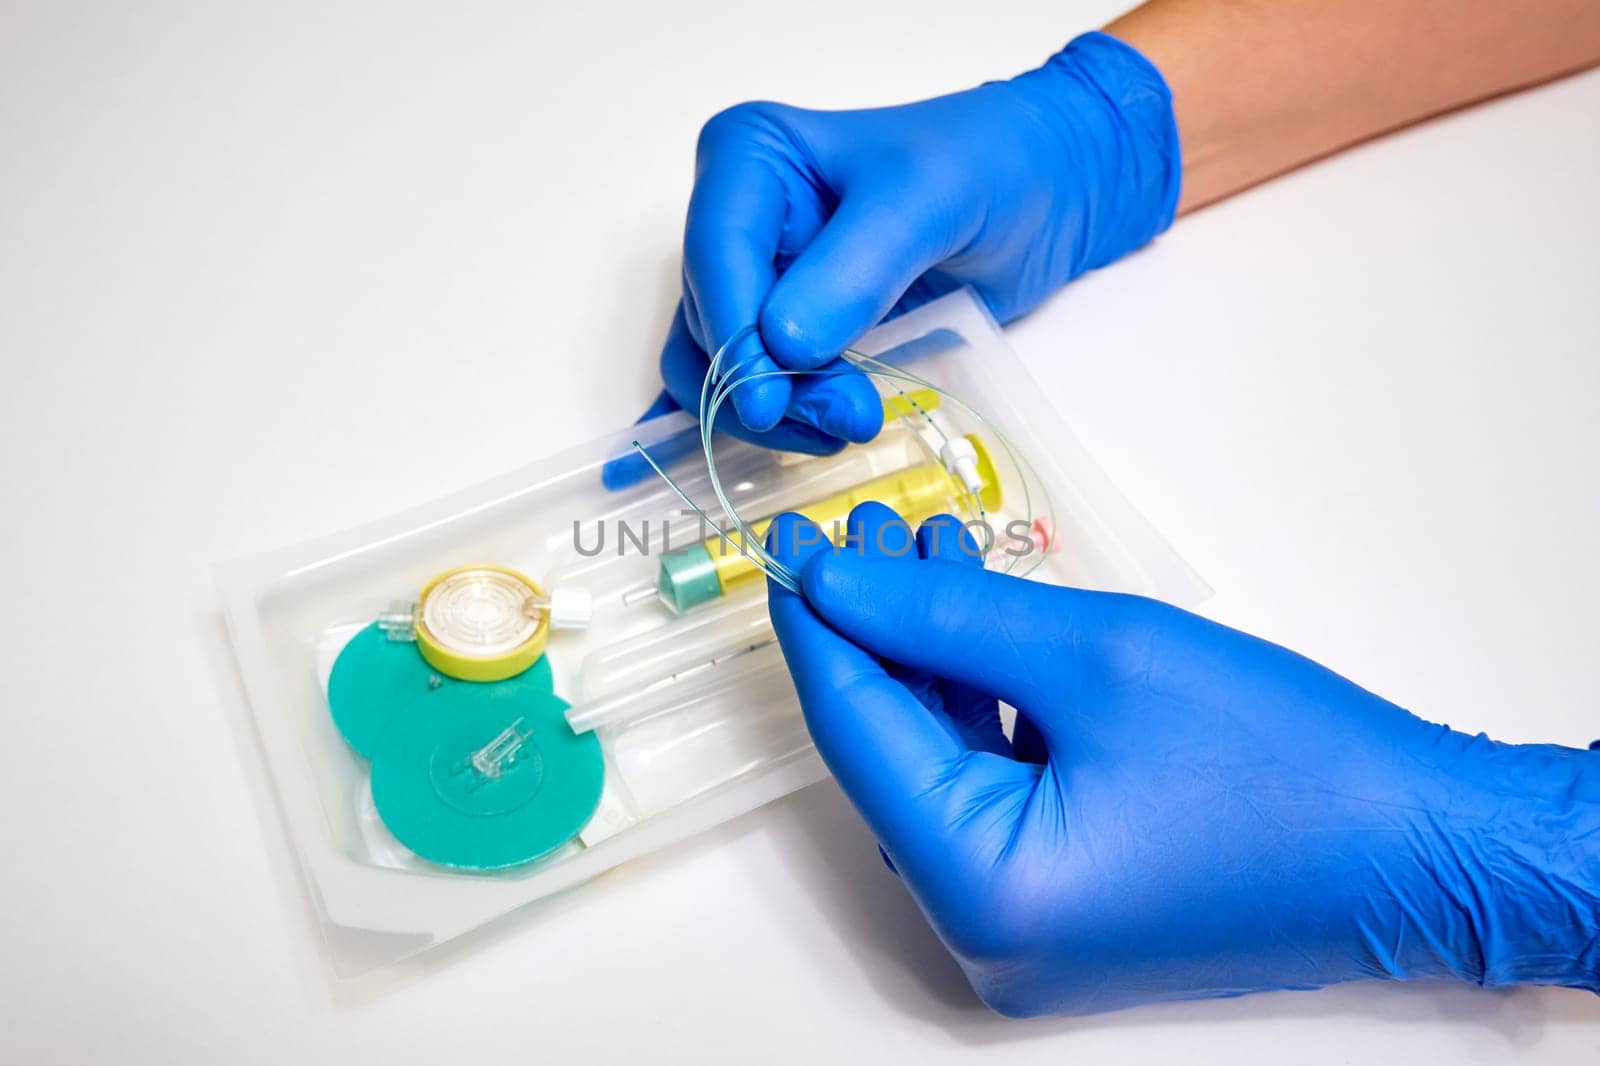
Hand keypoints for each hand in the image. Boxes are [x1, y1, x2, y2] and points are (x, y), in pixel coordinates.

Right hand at [634, 32, 1180, 464]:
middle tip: (849, 416)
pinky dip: (772, 421)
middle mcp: (736, 217)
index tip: (768, 400)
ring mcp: (757, 279)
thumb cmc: (992, 165)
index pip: (714, 254)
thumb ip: (856, 269)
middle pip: (711, 322)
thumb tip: (783, 346)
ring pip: (718, 368)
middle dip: (767, 382)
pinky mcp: (785, 330)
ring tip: (852, 421)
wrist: (1044, 188)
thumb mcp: (928, 200)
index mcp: (748, 156)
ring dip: (774, 413)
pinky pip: (748, 388)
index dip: (733, 335)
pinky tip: (809, 439)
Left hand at [766, 503, 1599, 1015]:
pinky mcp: (1063, 905)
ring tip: (926, 545)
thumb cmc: (1284, 759)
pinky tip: (983, 621)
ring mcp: (1024, 928)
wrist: (1424, 847)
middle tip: (859, 526)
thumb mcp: (1094, 654)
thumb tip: (833, 583)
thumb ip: (943, 616)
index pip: (853, 734)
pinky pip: (992, 792)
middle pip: (889, 752)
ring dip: (930, 657)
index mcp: (983, 889)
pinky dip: (981, 706)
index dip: (814, 625)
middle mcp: (985, 933)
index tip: (786, 541)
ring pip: (938, 764)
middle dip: (875, 632)